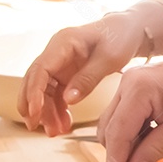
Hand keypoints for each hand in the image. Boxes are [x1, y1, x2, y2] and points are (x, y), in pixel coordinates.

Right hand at [18, 12, 145, 135]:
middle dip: (33, 105)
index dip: (34, 92)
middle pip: (35, 81)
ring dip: (46, 111)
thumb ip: (88, 78)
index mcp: (63, 43)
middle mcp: (56, 53)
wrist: (129, 30)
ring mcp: (59, 64)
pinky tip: (63, 124)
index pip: (40, 69)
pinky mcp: (66, 74)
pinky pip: (56, 93)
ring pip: (44, 90)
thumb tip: (68, 100)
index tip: (35, 113)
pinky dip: (58, 109)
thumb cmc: (120, 37)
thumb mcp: (109, 58)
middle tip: (37, 127)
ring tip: (55, 131)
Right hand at [97, 46, 162, 161]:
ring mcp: (130, 82)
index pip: (117, 134)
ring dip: (127, 144)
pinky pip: (126, 113)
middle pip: (110, 128)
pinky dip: (134, 132)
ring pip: (115, 122)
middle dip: (119, 154)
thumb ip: (156, 149)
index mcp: (138, 91)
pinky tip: (150, 143)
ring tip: (148, 160)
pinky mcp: (137, 85)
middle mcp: (127, 83)